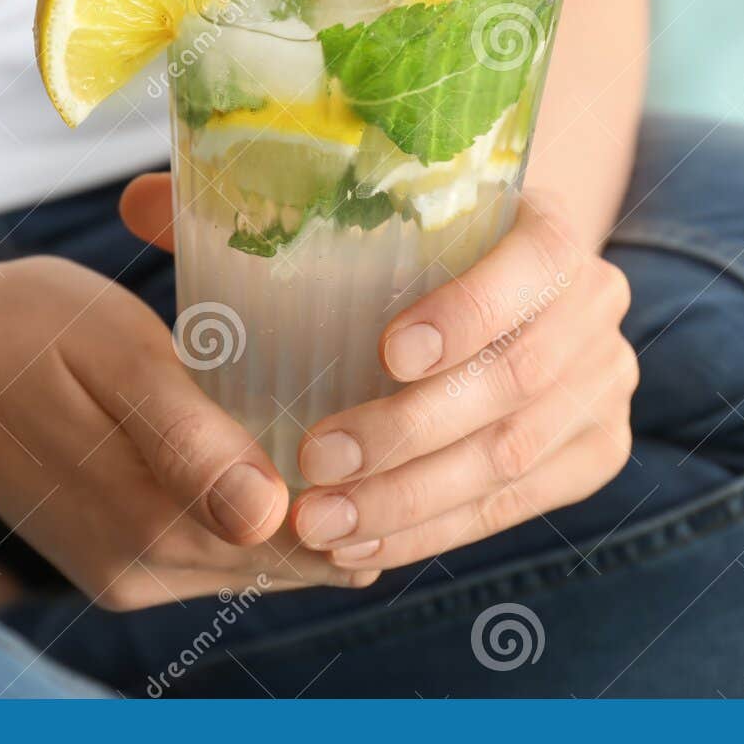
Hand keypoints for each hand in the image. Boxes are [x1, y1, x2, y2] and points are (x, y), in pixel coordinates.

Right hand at [0, 248, 378, 610]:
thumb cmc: (32, 329)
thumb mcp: (117, 356)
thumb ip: (189, 439)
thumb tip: (269, 515)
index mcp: (147, 521)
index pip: (297, 544)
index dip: (365, 504)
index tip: (415, 439)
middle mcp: (140, 570)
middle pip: (283, 561)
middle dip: (349, 514)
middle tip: (412, 439)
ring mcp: (125, 573)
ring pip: (253, 563)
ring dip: (308, 520)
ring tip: (369, 450)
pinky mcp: (114, 559)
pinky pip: (214, 553)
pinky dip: (259, 517)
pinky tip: (291, 467)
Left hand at [122, 176, 636, 573]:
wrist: (493, 293)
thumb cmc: (404, 249)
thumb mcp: (345, 216)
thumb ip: (254, 204)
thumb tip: (139, 201)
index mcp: (548, 226)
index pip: (533, 263)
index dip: (471, 309)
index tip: (387, 350)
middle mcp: (595, 303)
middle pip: (516, 378)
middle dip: (411, 431)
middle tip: (316, 460)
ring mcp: (604, 383)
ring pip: (513, 456)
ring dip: (410, 498)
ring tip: (319, 521)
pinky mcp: (595, 450)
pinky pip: (518, 506)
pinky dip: (436, 528)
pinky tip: (363, 542)